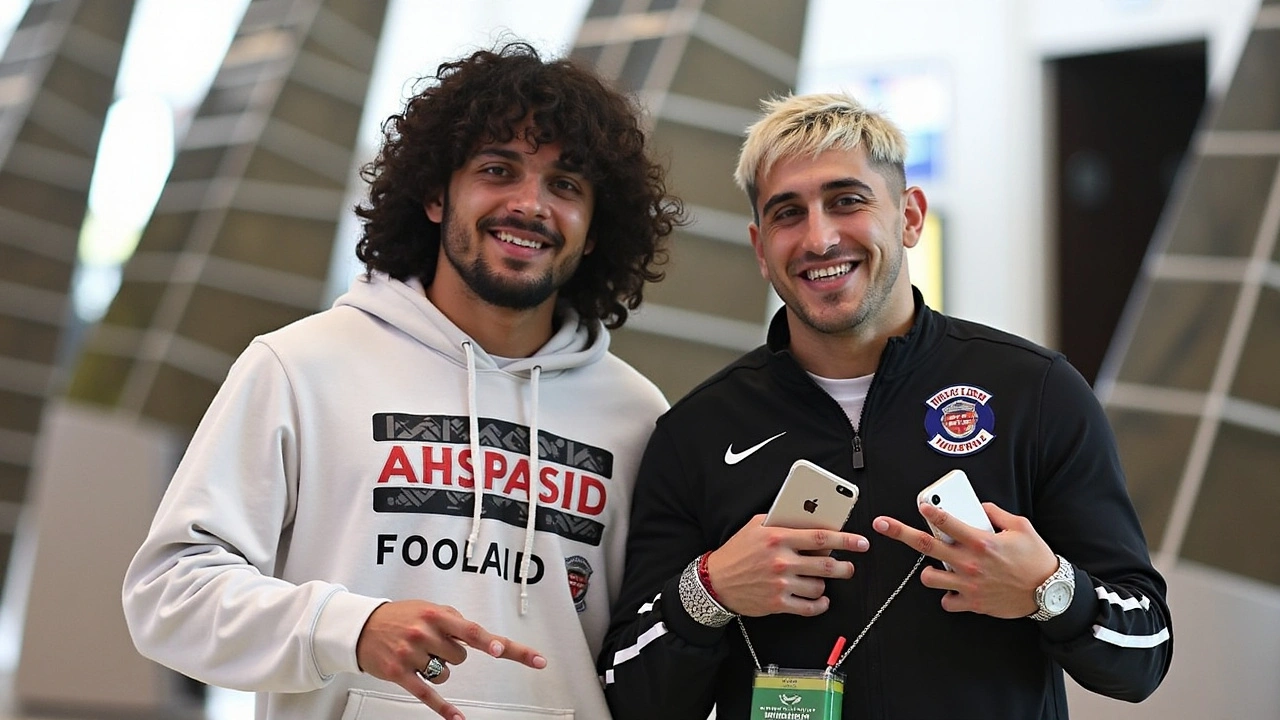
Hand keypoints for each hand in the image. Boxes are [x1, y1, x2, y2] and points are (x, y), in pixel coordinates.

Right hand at [355, 600, 546, 719]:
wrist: (363, 626)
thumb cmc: (400, 617)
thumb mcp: (428, 607)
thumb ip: (454, 620)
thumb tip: (478, 636)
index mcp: (436, 615)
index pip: (470, 631)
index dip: (489, 641)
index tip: (502, 650)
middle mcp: (423, 633)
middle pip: (460, 657)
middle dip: (451, 654)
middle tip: (433, 644)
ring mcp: (411, 654)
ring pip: (446, 674)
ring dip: (438, 669)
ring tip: (419, 656)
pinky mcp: (400, 673)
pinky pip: (427, 694)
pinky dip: (443, 707)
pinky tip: (456, 718)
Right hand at [705, 514, 868, 617]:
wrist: (715, 581)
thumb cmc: (737, 552)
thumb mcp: (756, 526)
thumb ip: (782, 521)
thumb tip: (809, 518)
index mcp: (779, 538)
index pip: (821, 537)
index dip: (846, 540)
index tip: (860, 542)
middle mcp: (781, 561)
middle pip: (826, 564)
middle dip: (844, 567)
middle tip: (848, 567)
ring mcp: (781, 584)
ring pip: (819, 586)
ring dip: (826, 583)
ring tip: (821, 579)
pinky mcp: (778, 603)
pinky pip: (809, 607)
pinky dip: (820, 604)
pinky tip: (821, 600)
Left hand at [871, 502, 1058, 618]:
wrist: (1049, 593)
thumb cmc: (1036, 559)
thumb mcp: (1021, 527)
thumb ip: (996, 514)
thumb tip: (980, 506)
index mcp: (981, 541)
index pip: (947, 521)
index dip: (931, 510)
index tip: (921, 504)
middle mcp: (970, 563)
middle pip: (926, 545)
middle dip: (900, 533)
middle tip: (881, 524)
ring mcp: (968, 584)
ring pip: (929, 577)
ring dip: (928, 570)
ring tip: (937, 565)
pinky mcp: (972, 603)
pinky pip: (946, 601)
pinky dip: (947, 596)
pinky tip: (955, 588)